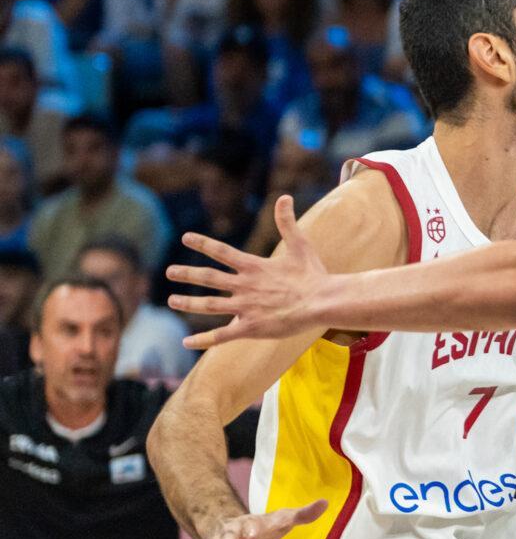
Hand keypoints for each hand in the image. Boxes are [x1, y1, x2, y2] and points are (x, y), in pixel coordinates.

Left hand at [168, 196, 327, 347]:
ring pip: (209, 305)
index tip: (186, 237)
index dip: (203, 243)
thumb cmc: (313, 276)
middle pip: (209, 278)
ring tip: (172, 301)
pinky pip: (222, 335)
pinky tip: (186, 342)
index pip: (222, 252)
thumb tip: (284, 196)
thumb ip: (287, 222)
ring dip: (189, 303)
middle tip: (169, 271)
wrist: (323, 302)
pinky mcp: (251, 327)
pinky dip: (203, 340)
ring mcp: (246, 308)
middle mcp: (245, 286)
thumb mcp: (300, 246)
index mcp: (254, 267)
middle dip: (187, 274)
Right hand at [197, 500, 328, 538]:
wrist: (233, 526)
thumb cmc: (264, 526)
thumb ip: (302, 515)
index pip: (256, 524)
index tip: (254, 535)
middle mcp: (236, 529)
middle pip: (231, 533)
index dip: (254, 528)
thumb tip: (325, 503)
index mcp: (255, 522)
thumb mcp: (282, 519)